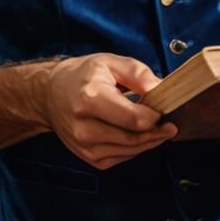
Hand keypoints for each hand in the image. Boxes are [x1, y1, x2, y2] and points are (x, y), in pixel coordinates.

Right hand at [42, 53, 176, 168]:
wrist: (50, 94)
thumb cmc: (82, 76)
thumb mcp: (110, 62)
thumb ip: (138, 74)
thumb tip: (161, 90)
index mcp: (90, 99)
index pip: (134, 119)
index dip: (155, 117)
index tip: (164, 110)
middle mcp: (84, 127)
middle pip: (134, 138)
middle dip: (157, 132)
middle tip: (170, 124)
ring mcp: (84, 145)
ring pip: (130, 151)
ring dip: (148, 142)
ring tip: (158, 129)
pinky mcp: (87, 157)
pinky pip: (121, 158)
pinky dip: (134, 149)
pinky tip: (137, 136)